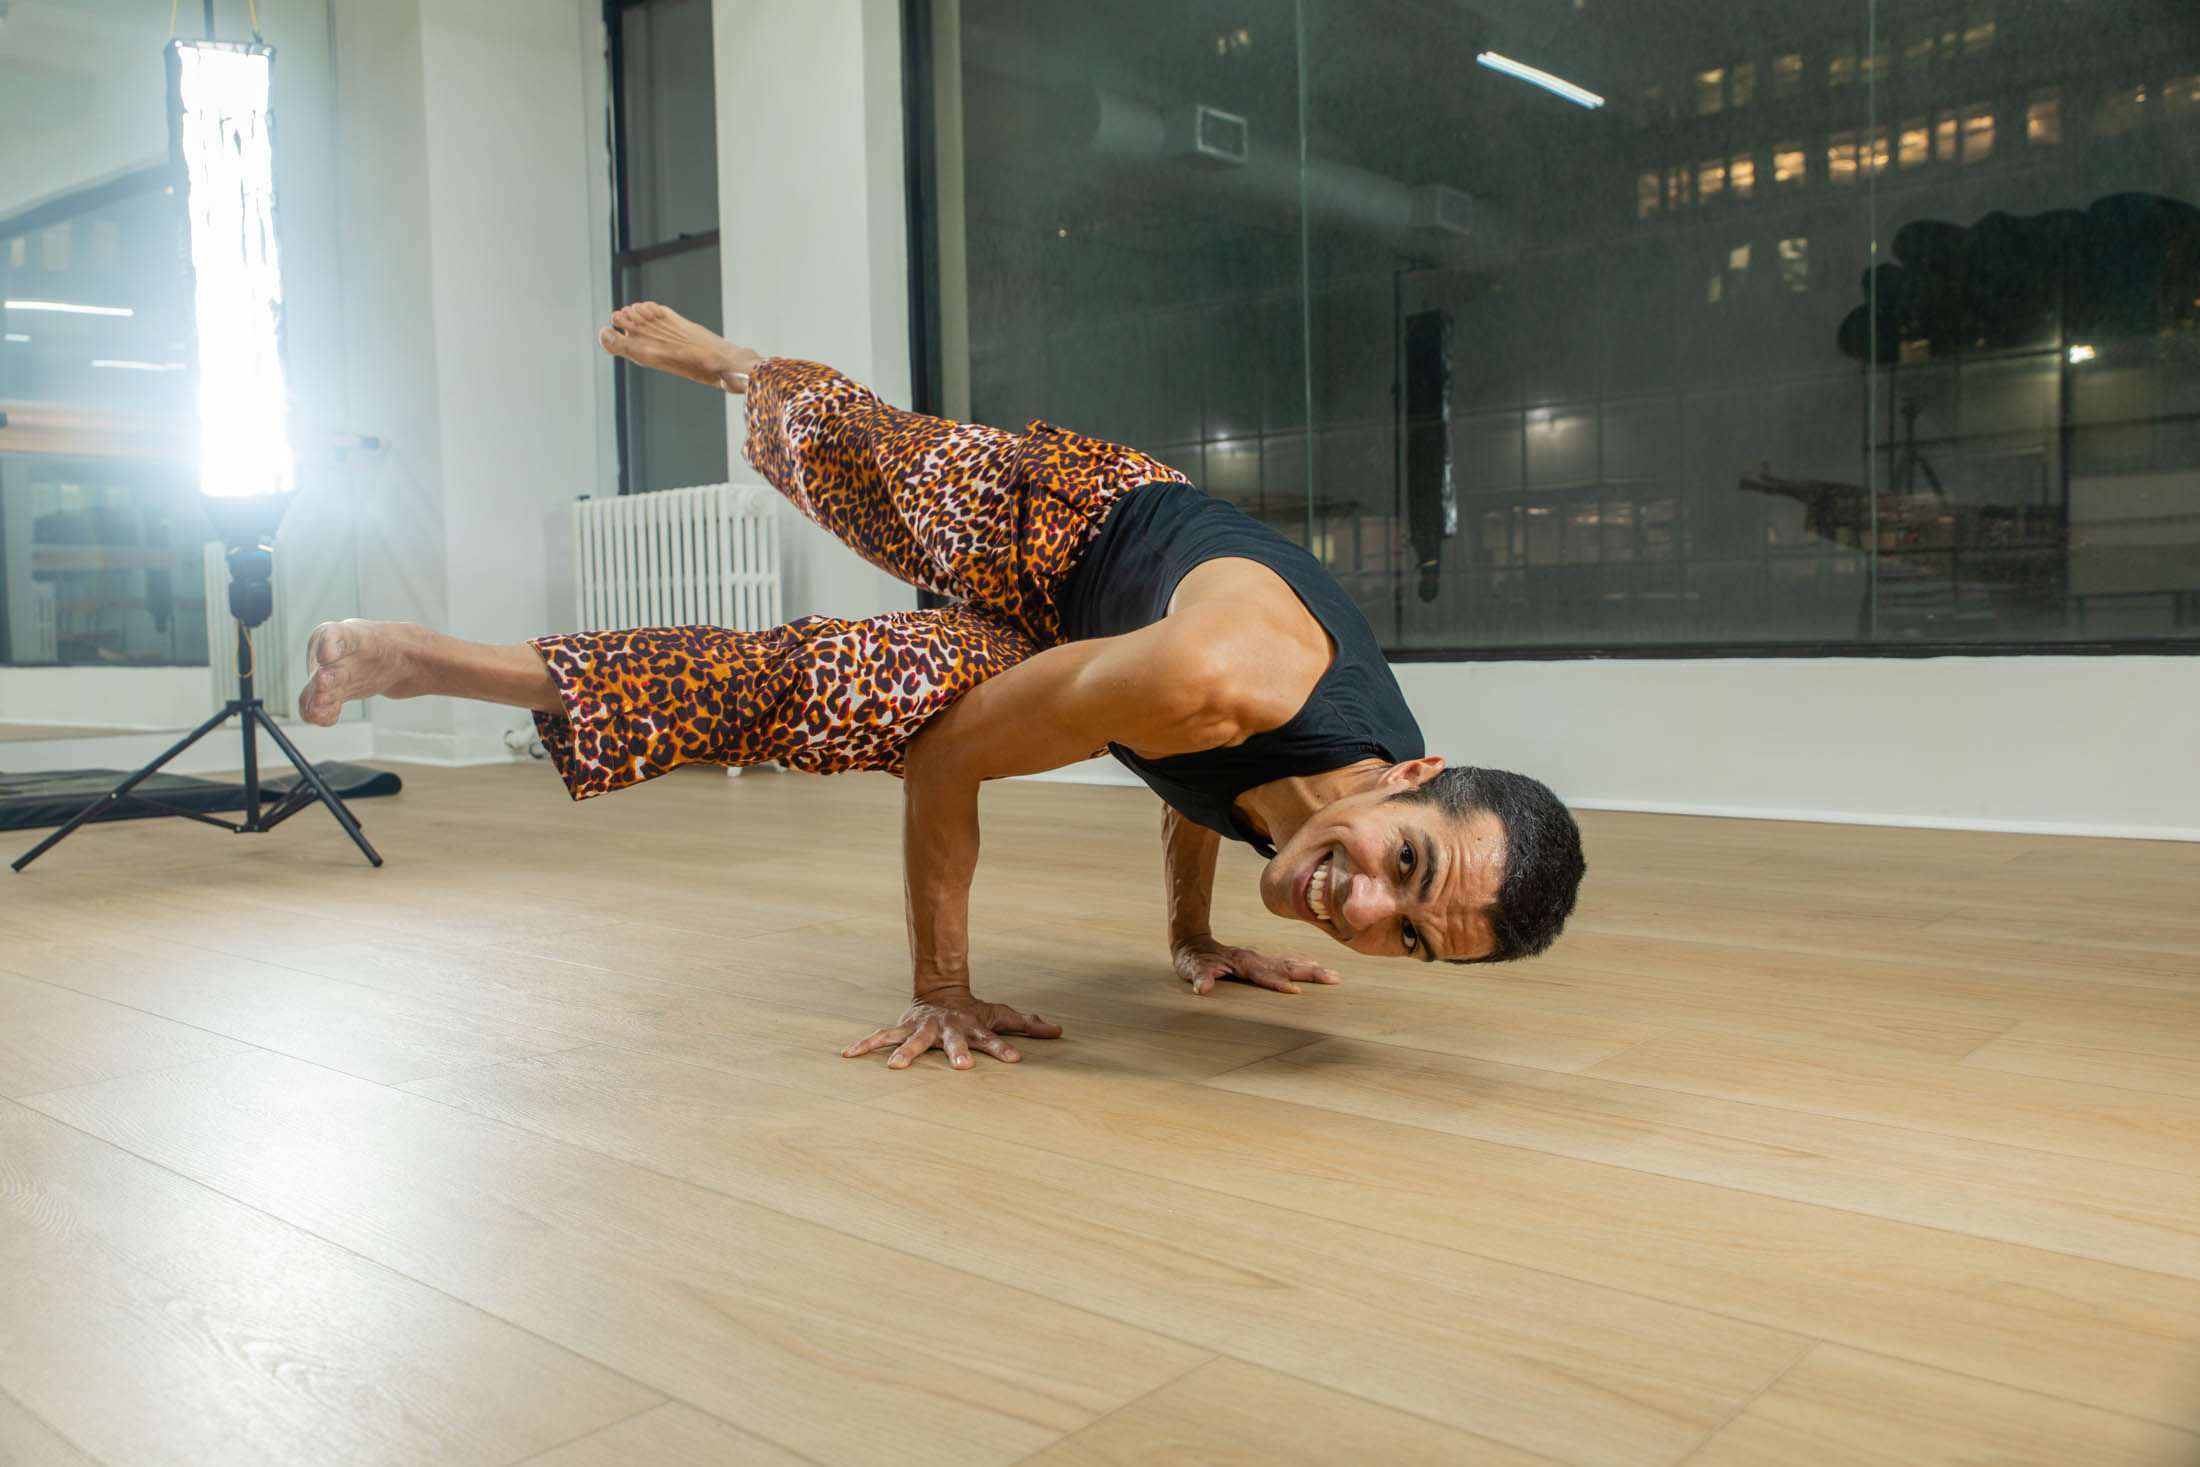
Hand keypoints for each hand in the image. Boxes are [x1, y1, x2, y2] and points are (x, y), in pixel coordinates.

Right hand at [841, 987, 1063, 1069]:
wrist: (940, 991)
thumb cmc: (973, 1011)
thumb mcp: (1001, 1015)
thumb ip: (1028, 1025)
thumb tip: (1059, 1031)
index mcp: (973, 1028)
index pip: (994, 1039)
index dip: (1005, 1048)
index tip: (1016, 1059)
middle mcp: (949, 1029)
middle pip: (954, 1042)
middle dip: (957, 1053)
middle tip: (962, 1067)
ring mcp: (924, 1029)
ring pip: (914, 1041)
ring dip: (906, 1053)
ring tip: (895, 1068)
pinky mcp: (904, 1028)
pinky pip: (881, 1036)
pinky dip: (865, 1044)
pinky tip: (847, 1054)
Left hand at [1171, 936, 1338, 995]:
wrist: (1193, 942)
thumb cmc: (1192, 960)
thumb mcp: (1192, 969)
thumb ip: (1199, 978)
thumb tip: (1202, 988)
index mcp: (1242, 963)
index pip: (1263, 975)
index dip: (1278, 983)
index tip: (1295, 991)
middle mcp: (1254, 960)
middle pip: (1285, 967)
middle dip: (1308, 974)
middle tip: (1332, 978)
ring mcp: (1258, 960)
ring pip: (1289, 964)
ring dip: (1310, 970)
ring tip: (1332, 975)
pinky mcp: (1259, 962)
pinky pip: (1284, 963)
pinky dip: (1300, 965)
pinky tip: (1313, 967)